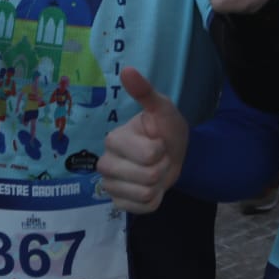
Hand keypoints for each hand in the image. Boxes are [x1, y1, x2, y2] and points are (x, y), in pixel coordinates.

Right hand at [96, 66, 189, 213]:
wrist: (173, 155)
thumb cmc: (165, 130)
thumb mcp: (162, 109)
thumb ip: (145, 92)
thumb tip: (127, 70)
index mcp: (113, 139)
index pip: (148, 155)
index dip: (162, 150)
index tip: (159, 142)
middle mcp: (105, 163)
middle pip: (146, 176)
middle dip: (162, 167)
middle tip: (159, 158)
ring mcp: (110, 186)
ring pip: (144, 194)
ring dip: (159, 183)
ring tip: (155, 171)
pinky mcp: (118, 204)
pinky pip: (143, 208)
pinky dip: (155, 199)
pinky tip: (151, 187)